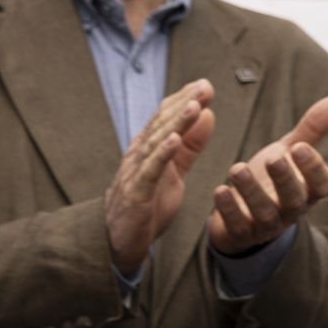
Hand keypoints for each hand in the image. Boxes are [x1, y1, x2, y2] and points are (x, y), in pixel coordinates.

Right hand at [106, 78, 216, 276]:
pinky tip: (175, 141)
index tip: (204, 85)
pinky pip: (149, 172)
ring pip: (156, 143)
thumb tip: (207, 114)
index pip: (165, 119)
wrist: (119, 242)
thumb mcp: (175, 171)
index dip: (183, 101)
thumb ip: (190, 145)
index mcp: (149, 149)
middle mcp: (139, 155)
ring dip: (176, 123)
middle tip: (204, 87)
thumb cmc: (147, 204)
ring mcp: (135, 173)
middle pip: (162, 125)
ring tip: (194, 106)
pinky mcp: (135, 194)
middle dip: (184, 104)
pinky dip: (161, 155)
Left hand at [206, 95, 327, 256]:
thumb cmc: (273, 177)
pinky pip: (237, 226)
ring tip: (237, 168)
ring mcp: (267, 225)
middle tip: (274, 158)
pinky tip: (220, 190)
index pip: (322, 184)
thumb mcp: (291, 151)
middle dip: (285, 179)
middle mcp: (291, 210)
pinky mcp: (241, 234)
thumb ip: (313, 128)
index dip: (313, 168)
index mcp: (308, 189)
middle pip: (294, 199)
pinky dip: (229, 210)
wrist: (245, 213)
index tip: (300, 146)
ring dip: (251, 191)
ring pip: (264, 213)